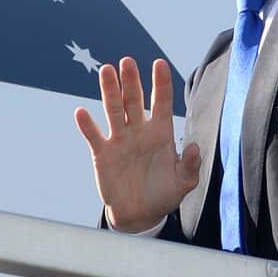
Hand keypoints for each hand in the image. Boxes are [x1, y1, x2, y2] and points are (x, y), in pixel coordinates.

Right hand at [75, 57, 200, 232]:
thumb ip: (190, 165)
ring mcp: (119, 140)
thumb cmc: (164, 195)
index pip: (161, 102)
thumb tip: (196, 147)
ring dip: (109, 91)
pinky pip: (94, 136)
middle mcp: (139, 131)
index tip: (160, 64)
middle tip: (127, 61)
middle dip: (131, 81)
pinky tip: (81, 112)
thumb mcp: (183, 183)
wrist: (140, 214)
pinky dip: (87, 125)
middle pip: (134, 100)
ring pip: (113, 110)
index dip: (161, 83)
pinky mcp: (102, 154)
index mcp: (161, 133)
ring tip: (106, 71)